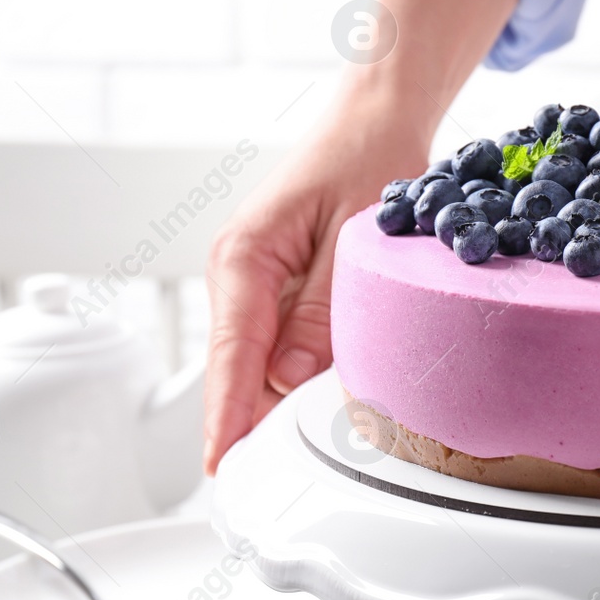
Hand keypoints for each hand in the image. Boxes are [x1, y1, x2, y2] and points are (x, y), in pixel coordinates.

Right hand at [202, 100, 430, 471]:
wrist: (375, 117)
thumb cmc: (365, 154)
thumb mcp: (353, 233)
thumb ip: (322, 307)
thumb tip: (290, 377)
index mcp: (244, 256)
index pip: (229, 354)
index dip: (228, 414)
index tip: (223, 464)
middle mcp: (239, 274)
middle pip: (238, 371)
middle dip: (255, 423)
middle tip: (278, 481)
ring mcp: (256, 285)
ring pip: (258, 365)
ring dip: (280, 404)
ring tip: (308, 451)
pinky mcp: (280, 291)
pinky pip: (280, 347)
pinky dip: (299, 377)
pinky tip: (324, 403)